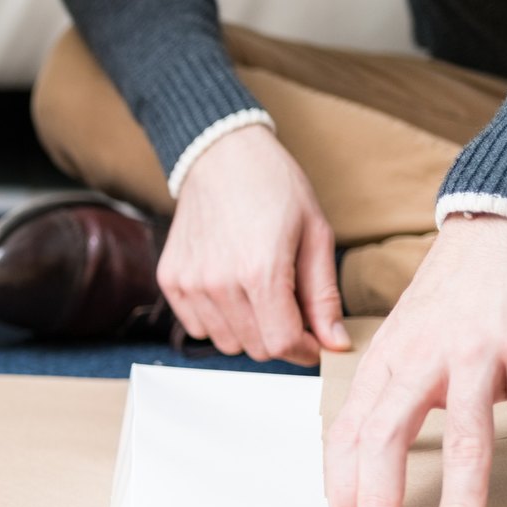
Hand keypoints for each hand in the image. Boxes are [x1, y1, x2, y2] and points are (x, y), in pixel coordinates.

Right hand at [161, 124, 348, 364]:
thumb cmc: (273, 187)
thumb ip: (323, 295)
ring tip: (258, 294)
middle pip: (256, 348)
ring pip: (226, 343)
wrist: (222, 156)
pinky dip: (218, 320)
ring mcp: (190, 284)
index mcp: (261, 271)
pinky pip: (198, 327)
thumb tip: (334, 343)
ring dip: (248, 330)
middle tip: (289, 307)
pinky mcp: (171, 281)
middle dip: (279, 336)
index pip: (282, 343)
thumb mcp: (316, 235)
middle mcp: (219, 283)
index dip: (305, 350)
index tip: (314, 341)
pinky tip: (230, 289)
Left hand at [325, 215, 506, 506]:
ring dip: (458, 501)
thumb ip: (388, 394)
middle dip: (380, 499)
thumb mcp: (402, 340)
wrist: (505, 229)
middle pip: (389, 438)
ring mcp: (476, 356)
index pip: (350, 432)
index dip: (344, 483)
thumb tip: (368, 456)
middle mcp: (422, 360)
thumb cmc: (451, 293)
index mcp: (384, 362)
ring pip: (463, 440)